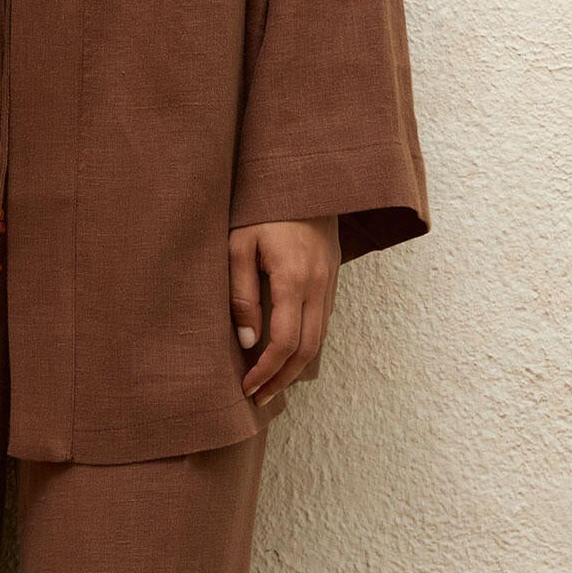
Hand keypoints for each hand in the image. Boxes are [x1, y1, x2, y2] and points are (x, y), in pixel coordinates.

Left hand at [229, 216, 339, 404]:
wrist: (304, 174)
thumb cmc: (262, 205)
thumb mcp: (239, 243)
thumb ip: (242, 293)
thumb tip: (248, 341)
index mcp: (294, 278)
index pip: (285, 342)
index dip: (266, 372)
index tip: (246, 387)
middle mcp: (319, 285)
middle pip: (307, 350)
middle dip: (282, 379)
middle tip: (258, 398)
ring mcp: (330, 280)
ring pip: (320, 339)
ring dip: (296, 366)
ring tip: (270, 383)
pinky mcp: (332, 275)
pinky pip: (323, 320)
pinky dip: (306, 344)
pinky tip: (287, 351)